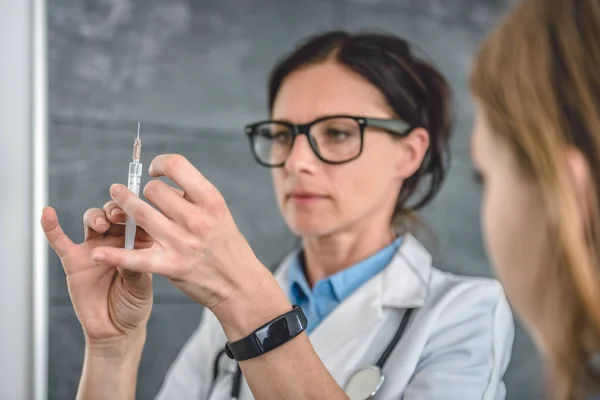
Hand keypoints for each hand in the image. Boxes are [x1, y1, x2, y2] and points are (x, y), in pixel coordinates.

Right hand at [41, 203, 153, 350]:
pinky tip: (47, 213)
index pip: (138, 221)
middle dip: (115, 210)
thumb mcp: (141, 288)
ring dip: (95, 216)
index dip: (137, 213)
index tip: (138, 211)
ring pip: (92, 221)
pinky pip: (60, 241)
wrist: (115, 330)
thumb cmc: (134, 306)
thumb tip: (122, 253)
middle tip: (118, 216)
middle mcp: (117, 242)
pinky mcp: (74, 261)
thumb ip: (133, 271)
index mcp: (138, 245)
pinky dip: (52, 227)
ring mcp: (94, 249)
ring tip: (100, 223)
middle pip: (114, 215)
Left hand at [89, 154, 289, 337]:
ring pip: (140, 213)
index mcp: (211, 200)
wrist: (240, 284)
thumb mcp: (219, 215)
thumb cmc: (228, 247)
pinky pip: (136, 258)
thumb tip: (164, 185)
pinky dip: (115, 256)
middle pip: (154, 190)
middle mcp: (197, 218)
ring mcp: (183, 242)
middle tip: (142, 198)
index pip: (177, 166)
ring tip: (114, 200)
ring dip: (123, 205)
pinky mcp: (171, 266)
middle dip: (144, 191)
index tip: (154, 171)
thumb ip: (193, 199)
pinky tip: (99, 254)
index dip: (159, 164)